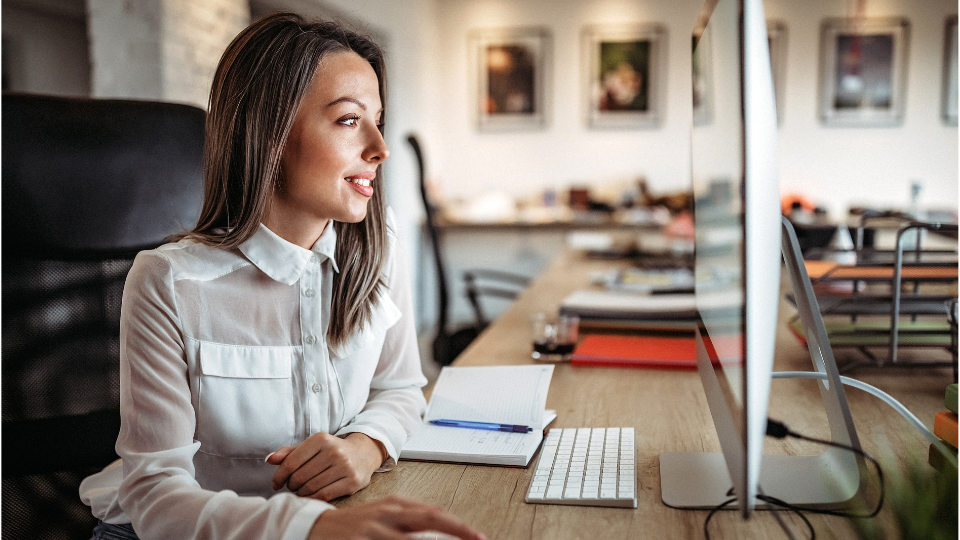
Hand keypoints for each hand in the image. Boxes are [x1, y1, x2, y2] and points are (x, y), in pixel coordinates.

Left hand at [267, 432, 384, 500]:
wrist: (363, 453)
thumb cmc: (332, 450)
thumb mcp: (313, 446)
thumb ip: (290, 452)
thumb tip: (269, 459)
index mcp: (321, 439)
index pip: (291, 462)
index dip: (279, 476)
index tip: (276, 483)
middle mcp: (334, 451)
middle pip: (300, 476)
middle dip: (291, 485)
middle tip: (292, 486)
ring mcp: (345, 466)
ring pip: (311, 487)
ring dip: (301, 493)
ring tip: (301, 490)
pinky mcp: (353, 481)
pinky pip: (324, 495)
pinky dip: (313, 498)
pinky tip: (310, 495)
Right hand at [308, 495, 485, 539]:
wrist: (316, 527)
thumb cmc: (356, 524)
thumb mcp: (385, 514)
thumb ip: (411, 520)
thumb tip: (444, 526)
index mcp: (396, 505)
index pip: (436, 513)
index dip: (460, 526)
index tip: (478, 537)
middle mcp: (388, 514)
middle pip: (431, 520)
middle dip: (458, 530)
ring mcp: (374, 530)